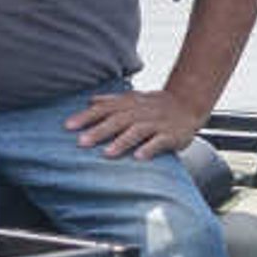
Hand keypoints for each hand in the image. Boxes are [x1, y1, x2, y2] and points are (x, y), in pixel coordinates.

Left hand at [68, 85, 202, 157]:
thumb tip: (90, 100)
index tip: (68, 126)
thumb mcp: (134, 99)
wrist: (189, 104)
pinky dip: (150, 149)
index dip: (86, 116)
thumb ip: (112, 101)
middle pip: (118, 120)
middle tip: (81, 142)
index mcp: (129, 103)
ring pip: (137, 131)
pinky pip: (160, 141)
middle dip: (99, 131)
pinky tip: (139, 158)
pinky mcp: (171, 135)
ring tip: (107, 153)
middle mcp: (141, 112)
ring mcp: (157, 123)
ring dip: (122, 141)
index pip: (104, 108)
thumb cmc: (156, 105)